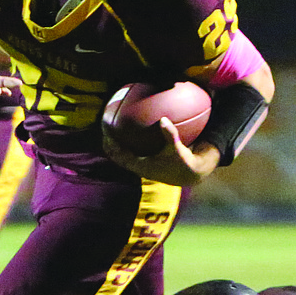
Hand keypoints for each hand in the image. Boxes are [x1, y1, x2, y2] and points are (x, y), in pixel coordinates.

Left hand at [103, 117, 219, 185]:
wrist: (191, 175)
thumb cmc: (183, 163)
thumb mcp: (177, 149)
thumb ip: (170, 134)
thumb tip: (163, 119)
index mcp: (140, 166)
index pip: (118, 155)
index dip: (109, 142)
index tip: (105, 128)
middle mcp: (138, 167)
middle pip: (115, 154)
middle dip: (108, 141)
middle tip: (104, 125)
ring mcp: (142, 166)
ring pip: (123, 154)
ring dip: (117, 143)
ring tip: (112, 127)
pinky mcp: (148, 163)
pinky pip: (134, 151)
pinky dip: (131, 142)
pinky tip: (135, 128)